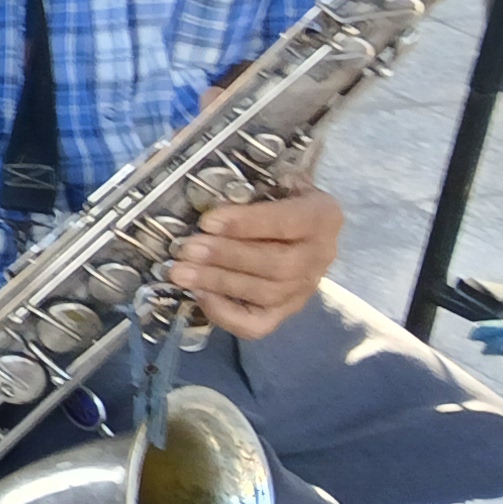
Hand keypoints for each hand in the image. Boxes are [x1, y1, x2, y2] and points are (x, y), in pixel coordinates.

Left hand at [169, 184, 339, 340]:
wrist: (299, 225)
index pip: (287, 222)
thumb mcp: (276, 179)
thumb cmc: (279, 195)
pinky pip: (259, 324)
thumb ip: (256, 180)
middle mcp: (321, 255)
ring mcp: (305, 288)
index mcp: (322, 216)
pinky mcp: (287, 311)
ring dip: (218, 283)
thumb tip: (212, 183)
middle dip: (226, 257)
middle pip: (276, 264)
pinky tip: (199, 296)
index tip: (207, 222)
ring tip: (179, 272)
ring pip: (265, 294)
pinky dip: (227, 314)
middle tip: (186, 249)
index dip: (246, 224)